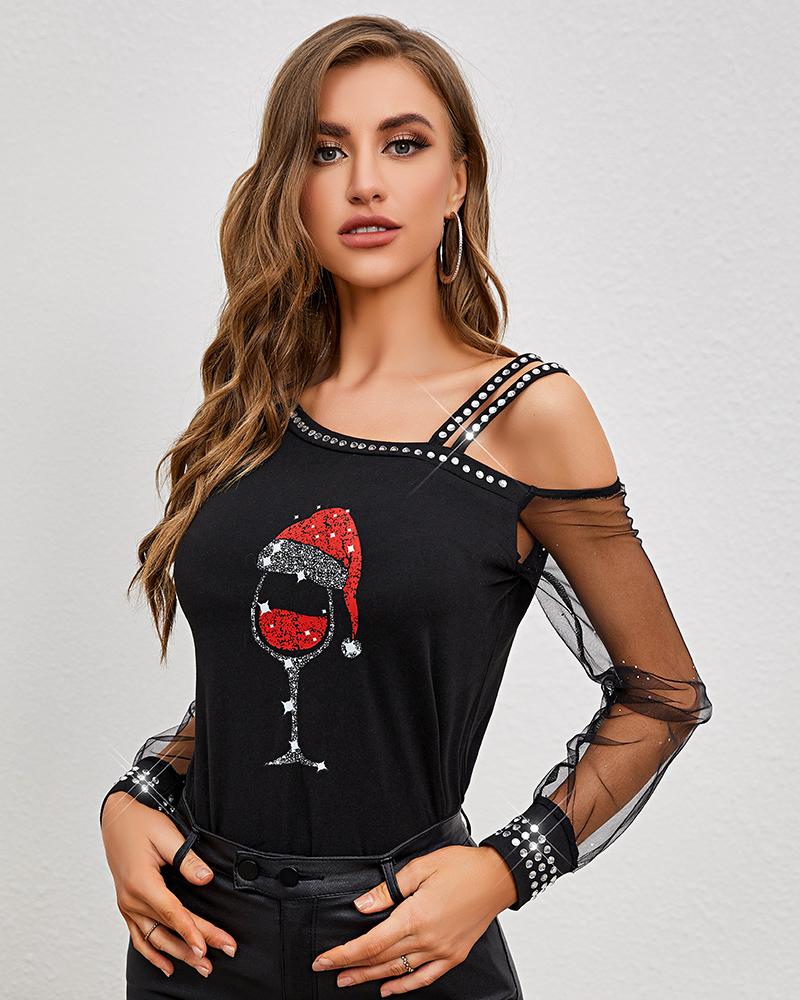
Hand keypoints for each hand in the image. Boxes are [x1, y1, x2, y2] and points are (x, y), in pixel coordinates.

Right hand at [100, 791, 237, 978]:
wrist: (117, 819)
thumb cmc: (141, 824)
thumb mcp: (167, 834)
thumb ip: (186, 858)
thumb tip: (205, 878)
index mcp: (141, 883)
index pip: (172, 913)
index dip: (191, 932)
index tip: (208, 947)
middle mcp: (131, 900)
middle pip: (168, 930)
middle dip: (194, 947)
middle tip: (220, 957)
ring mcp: (127, 906)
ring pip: (154, 939)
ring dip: (177, 955)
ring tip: (201, 967)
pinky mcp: (127, 906)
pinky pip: (139, 937)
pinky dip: (153, 955)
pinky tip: (168, 966)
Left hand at [310, 842, 517, 994]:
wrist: (497, 878)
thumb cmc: (461, 867)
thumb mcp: (420, 868)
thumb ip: (389, 890)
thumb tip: (362, 906)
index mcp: (415, 916)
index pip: (371, 943)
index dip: (344, 954)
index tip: (324, 960)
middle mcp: (427, 939)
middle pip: (380, 960)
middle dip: (351, 967)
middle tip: (329, 971)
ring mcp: (441, 951)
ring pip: (398, 971)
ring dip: (371, 978)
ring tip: (349, 981)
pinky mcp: (453, 956)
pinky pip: (424, 978)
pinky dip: (404, 986)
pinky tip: (388, 989)